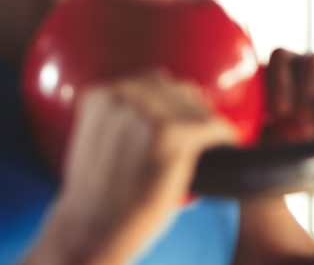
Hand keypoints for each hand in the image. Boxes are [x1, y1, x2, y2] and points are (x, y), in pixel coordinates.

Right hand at [33, 69, 237, 263]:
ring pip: (197, 108)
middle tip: (194, 140)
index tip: (182, 121)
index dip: (173, 105)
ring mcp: (147, 111)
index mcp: (101, 94)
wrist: (91, 230)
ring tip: (201, 149)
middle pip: (178, 90)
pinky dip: (222, 138)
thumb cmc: (97, 195)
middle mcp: (123, 94)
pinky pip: (214, 127)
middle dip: (189, 115)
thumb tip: (164, 109)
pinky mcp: (172, 132)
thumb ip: (124, 117)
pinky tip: (222, 147)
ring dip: (203, 128)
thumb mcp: (99, 139)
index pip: (154, 82)